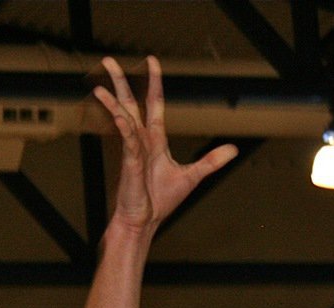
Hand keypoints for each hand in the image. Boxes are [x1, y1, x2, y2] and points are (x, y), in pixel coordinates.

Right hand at [93, 56, 237, 232]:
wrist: (144, 222)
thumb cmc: (160, 201)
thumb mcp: (192, 176)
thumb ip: (211, 161)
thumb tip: (233, 150)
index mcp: (155, 140)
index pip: (153, 104)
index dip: (154, 83)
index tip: (152, 62)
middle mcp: (141, 141)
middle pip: (130, 104)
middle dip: (121, 81)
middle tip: (109, 60)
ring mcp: (133, 151)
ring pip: (122, 118)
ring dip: (112, 100)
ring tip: (100, 85)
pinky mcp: (129, 164)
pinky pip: (127, 141)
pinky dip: (124, 128)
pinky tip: (119, 115)